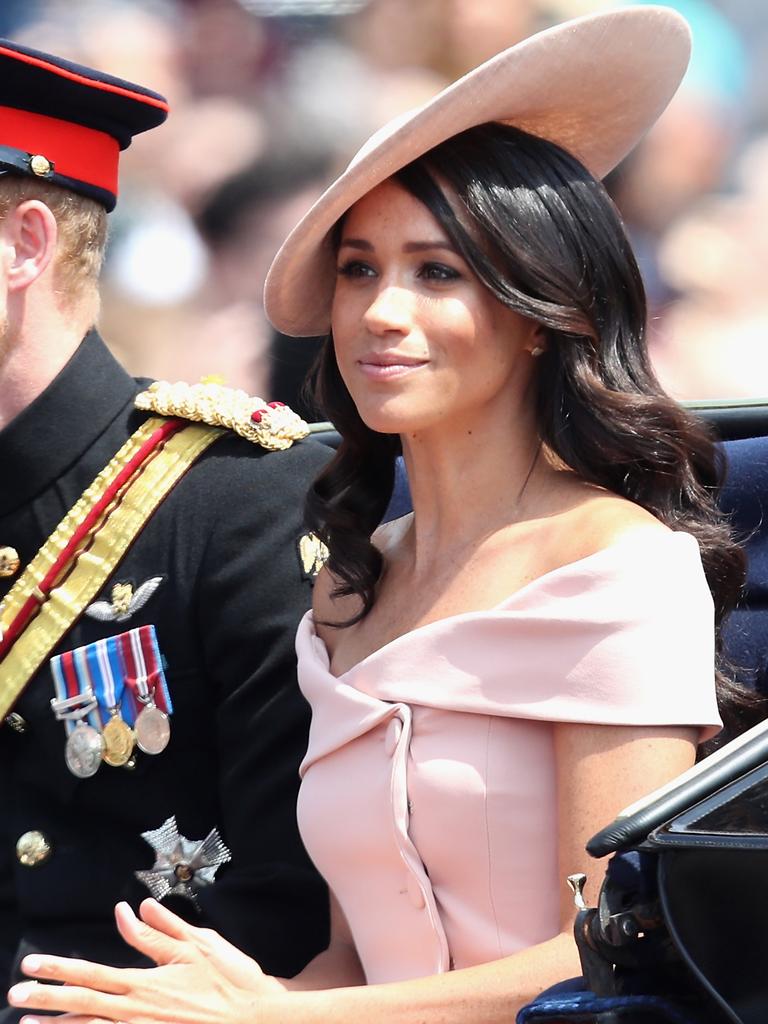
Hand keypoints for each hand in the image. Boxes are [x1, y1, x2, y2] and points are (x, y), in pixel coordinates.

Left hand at [7, 899, 285, 1023]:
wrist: (255, 1022)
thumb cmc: (229, 981)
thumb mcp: (197, 945)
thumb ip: (159, 929)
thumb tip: (131, 908)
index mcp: (146, 983)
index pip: (91, 973)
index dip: (59, 968)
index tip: (31, 965)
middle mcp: (136, 1013)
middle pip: (81, 1006)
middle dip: (45, 1000)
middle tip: (14, 998)